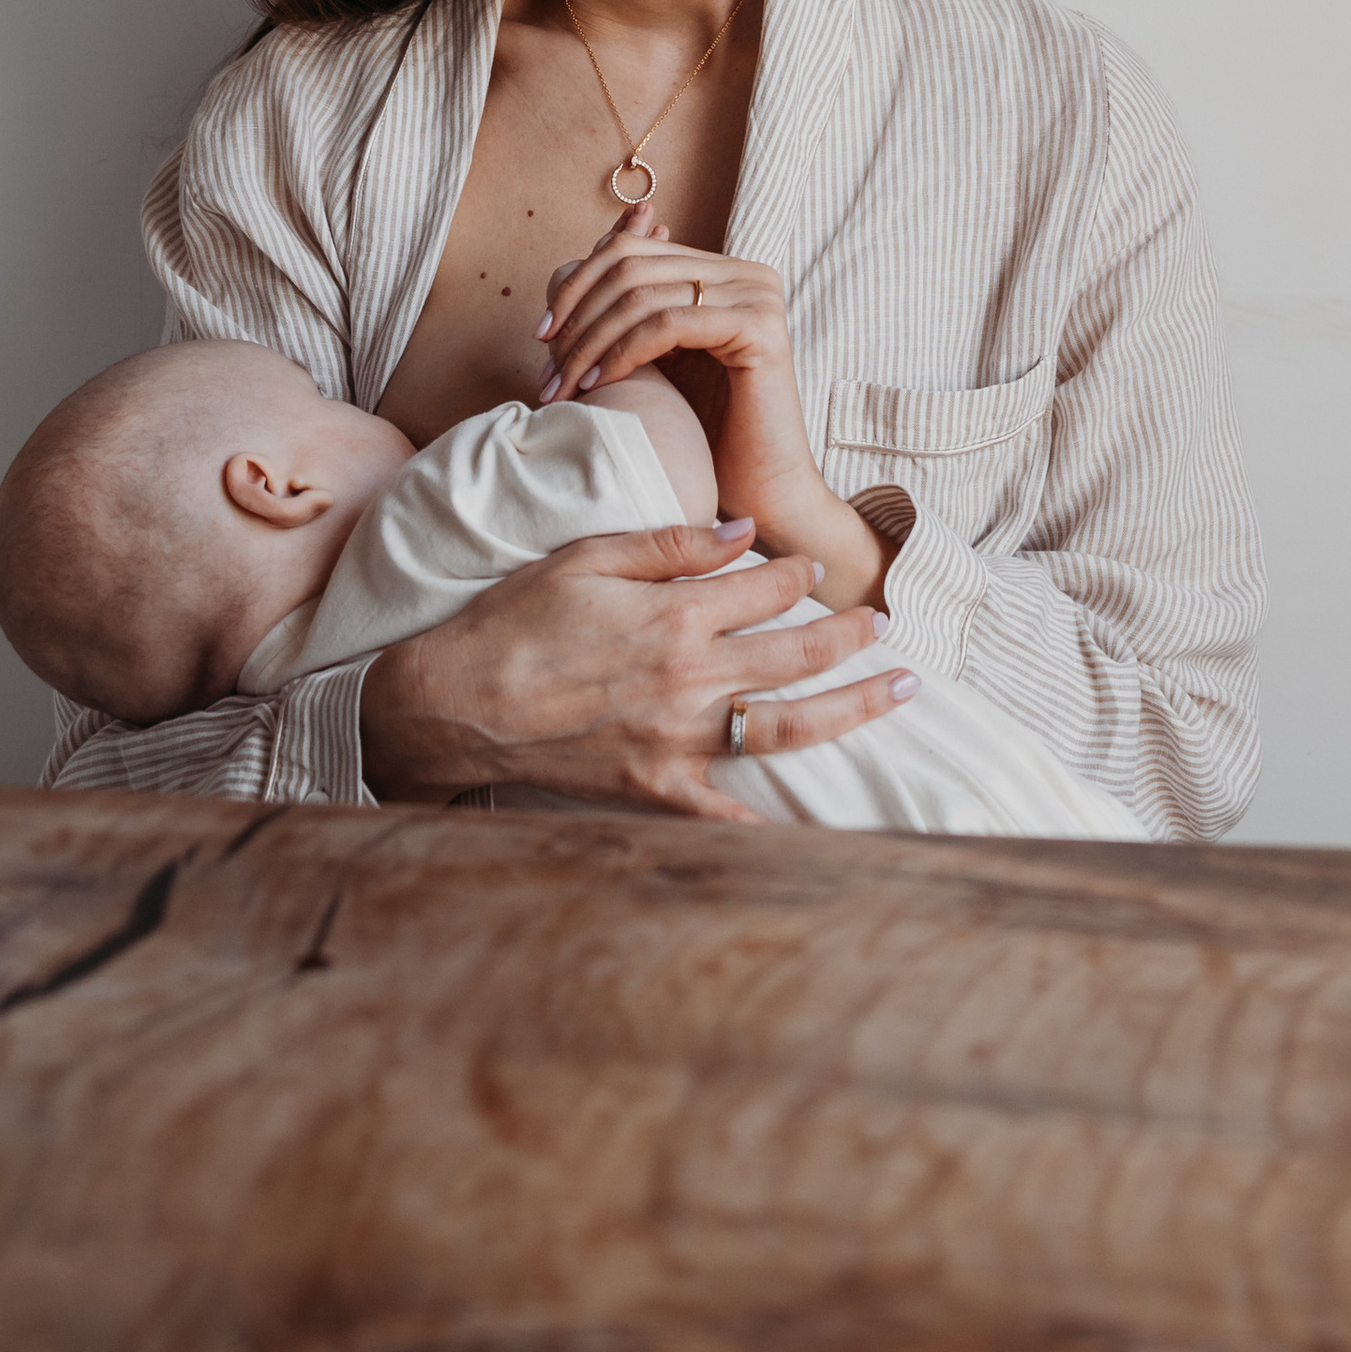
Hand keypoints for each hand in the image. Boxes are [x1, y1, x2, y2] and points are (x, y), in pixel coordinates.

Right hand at [355, 519, 917, 821]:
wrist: (452, 706)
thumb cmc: (512, 621)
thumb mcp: (587, 557)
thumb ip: (672, 542)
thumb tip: (743, 529)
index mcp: (678, 615)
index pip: (766, 587)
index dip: (795, 572)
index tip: (811, 566)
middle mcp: (691, 679)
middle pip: (798, 655)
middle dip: (851, 636)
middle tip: (887, 625)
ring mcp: (679, 741)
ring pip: (788, 726)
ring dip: (851, 707)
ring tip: (898, 689)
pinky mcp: (657, 790)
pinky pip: (728, 813)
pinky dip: (773, 822)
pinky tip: (816, 819)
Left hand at [538, 210, 888, 605]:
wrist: (760, 495)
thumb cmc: (704, 439)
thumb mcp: (652, 364)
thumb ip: (621, 317)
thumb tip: (557, 273)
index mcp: (721, 272)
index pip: (630, 249)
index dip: (576, 285)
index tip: (543, 336)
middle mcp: (744, 273)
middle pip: (630, 265)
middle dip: (577, 316)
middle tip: (547, 370)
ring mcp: (756, 295)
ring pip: (641, 294)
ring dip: (590, 341)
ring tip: (563, 387)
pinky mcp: (758, 327)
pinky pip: (668, 324)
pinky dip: (622, 352)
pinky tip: (598, 385)